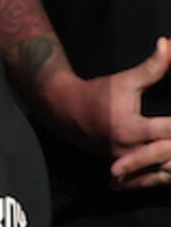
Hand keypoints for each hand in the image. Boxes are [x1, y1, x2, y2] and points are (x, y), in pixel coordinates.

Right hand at [38, 36, 170, 189]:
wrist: (65, 110)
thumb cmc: (98, 93)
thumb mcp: (125, 80)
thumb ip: (153, 66)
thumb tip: (168, 44)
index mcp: (131, 128)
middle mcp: (128, 150)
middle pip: (170, 156)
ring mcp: (125, 164)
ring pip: (163, 174)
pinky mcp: (124, 172)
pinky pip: (150, 182)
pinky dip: (164, 177)